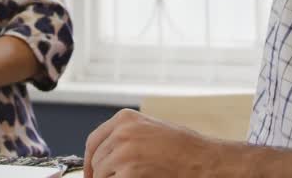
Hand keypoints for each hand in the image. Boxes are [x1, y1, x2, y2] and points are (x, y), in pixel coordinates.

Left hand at [84, 109, 229, 177]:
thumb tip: (107, 154)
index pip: (93, 141)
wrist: (202, 159)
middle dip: (100, 174)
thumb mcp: (150, 130)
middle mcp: (120, 131)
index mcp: (124, 119)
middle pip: (96, 159)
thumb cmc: (183, 147)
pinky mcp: (129, 171)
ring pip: (101, 173)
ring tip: (129, 177)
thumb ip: (126, 136)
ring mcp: (123, 151)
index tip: (91, 172)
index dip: (89, 160)